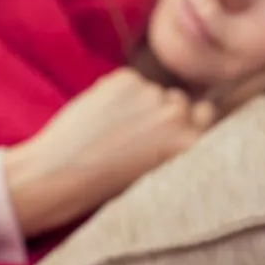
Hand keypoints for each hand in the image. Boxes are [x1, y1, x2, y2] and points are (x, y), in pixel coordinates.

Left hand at [3, 69, 214, 237]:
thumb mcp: (157, 172)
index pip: (206, 117)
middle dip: (163, 114)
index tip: (167, 136)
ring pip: (154, 91)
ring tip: (113, 130)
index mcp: (192, 142)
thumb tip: (199, 111)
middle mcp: (178, 114)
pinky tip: (100, 116)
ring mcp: (151, 93)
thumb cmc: (104, 185)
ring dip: (140, 103)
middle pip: (181, 102)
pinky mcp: (125, 79)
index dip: (186, 125)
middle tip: (135, 137)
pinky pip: (130, 80)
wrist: (57, 175)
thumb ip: (178, 143)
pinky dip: (118, 93)